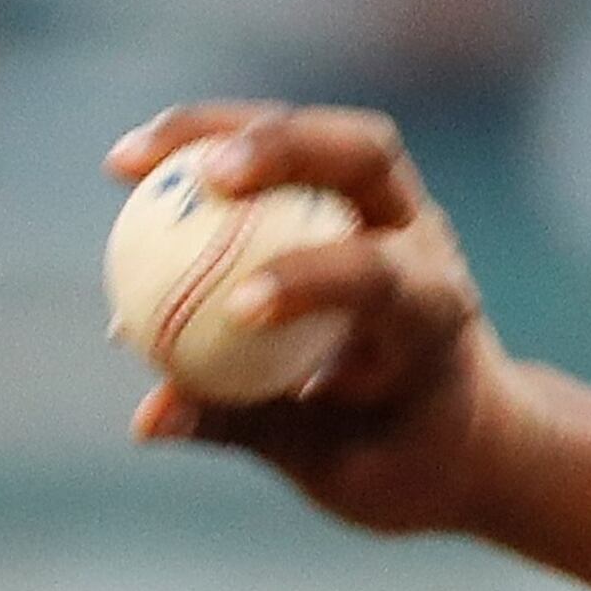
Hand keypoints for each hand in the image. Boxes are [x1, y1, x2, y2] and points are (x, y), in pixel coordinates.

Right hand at [105, 102, 526, 535]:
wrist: (464, 425)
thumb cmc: (399, 454)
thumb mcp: (334, 461)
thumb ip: (245, 428)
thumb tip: (148, 419)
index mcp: (436, 316)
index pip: (383, 277)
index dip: (314, 279)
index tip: (237, 307)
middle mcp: (426, 242)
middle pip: (367, 157)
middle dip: (286, 150)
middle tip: (202, 176)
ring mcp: (395, 207)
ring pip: (320, 136)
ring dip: (225, 129)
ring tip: (126, 160)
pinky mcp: (353, 194)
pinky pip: (279, 154)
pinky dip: (207, 148)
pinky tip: (129, 167)